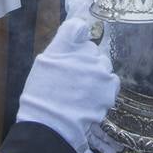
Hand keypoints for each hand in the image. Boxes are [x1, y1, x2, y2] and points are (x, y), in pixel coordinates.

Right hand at [17, 18, 120, 152]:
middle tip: (75, 77)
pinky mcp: (109, 88)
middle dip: (87, 60)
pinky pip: (112, 81)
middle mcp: (85, 53)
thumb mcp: (44, 62)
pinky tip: (91, 98)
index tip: (76, 44)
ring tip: (83, 90)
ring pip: (103, 65)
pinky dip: (104, 88)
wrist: (50, 125)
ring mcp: (99, 70)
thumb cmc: (41, 95)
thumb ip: (62, 45)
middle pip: (93, 49)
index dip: (78, 36)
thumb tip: (78, 31)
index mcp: (65, 45)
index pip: (78, 27)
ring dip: (96, 74)